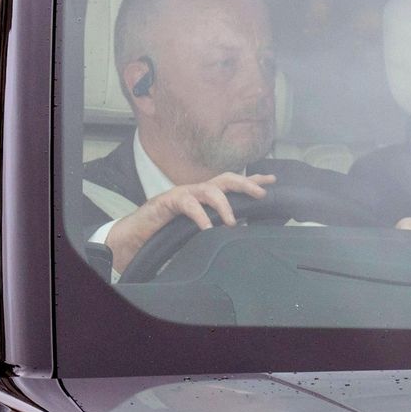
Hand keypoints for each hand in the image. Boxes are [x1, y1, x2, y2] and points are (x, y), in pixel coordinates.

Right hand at [105, 172, 276, 272]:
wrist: (138, 232)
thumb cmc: (169, 229)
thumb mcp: (199, 226)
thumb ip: (217, 224)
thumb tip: (240, 230)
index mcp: (206, 195)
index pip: (233, 184)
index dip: (253, 180)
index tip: (273, 180)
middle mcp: (197, 190)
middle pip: (226, 179)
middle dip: (246, 184)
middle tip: (261, 194)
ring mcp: (183, 193)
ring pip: (209, 189)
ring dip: (224, 205)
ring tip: (232, 222)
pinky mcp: (168, 202)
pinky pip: (188, 205)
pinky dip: (200, 216)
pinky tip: (207, 228)